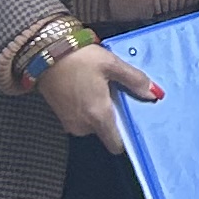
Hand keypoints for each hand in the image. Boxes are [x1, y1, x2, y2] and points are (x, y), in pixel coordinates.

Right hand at [40, 41, 163, 150]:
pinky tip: (87, 89)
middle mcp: (83, 125)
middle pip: (106, 132)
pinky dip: (86, 108)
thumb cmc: (80, 59)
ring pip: (92, 124)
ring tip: (99, 88)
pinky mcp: (60, 116)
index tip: (131, 119)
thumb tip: (154, 93)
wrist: (44, 53)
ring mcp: (69, 122)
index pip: (116, 145)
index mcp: (99, 116)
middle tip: (114, 93)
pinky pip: (80, 118)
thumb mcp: (111, 64)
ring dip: (98, 111)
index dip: (126, 136)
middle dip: (112, 117)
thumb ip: (134, 80)